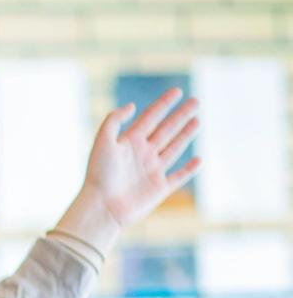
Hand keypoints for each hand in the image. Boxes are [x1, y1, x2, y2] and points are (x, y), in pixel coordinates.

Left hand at [61, 89, 200, 244]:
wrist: (102, 206)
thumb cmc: (99, 174)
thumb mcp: (102, 141)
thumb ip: (114, 120)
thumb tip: (133, 106)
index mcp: (129, 143)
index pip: (150, 118)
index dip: (163, 104)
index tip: (177, 91)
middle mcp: (142, 155)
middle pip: (166, 130)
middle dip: (180, 115)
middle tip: (196, 101)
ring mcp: (152, 171)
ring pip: (174, 149)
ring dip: (186, 135)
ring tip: (197, 120)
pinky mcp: (159, 189)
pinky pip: (178, 177)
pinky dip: (189, 169)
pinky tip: (199, 159)